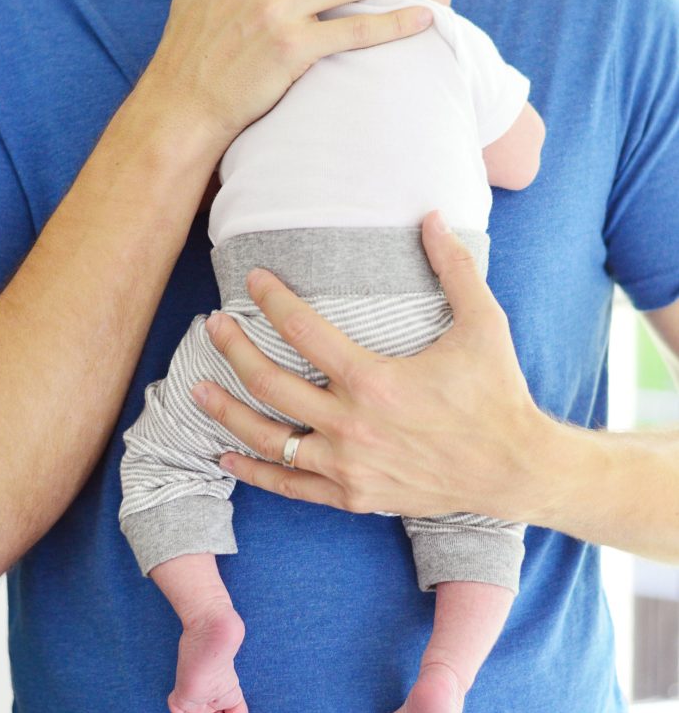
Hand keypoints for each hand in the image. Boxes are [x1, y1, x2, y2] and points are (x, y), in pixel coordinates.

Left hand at [192, 212, 552, 520]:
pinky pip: (290, 486)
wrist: (514, 470)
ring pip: (268, 439)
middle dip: (234, 349)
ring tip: (197, 388)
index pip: (304, 331)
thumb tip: (429, 216)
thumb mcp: (484, 323)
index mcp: (375, 380)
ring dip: (227, 411)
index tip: (254, 279)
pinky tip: (226, 456)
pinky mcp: (353, 496)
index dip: (273, 299)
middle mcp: (351, 425)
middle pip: (270, 384)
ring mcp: (348, 465)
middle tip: (212, 325)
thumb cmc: (498, 394)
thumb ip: (454, 267)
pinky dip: (254, 472)